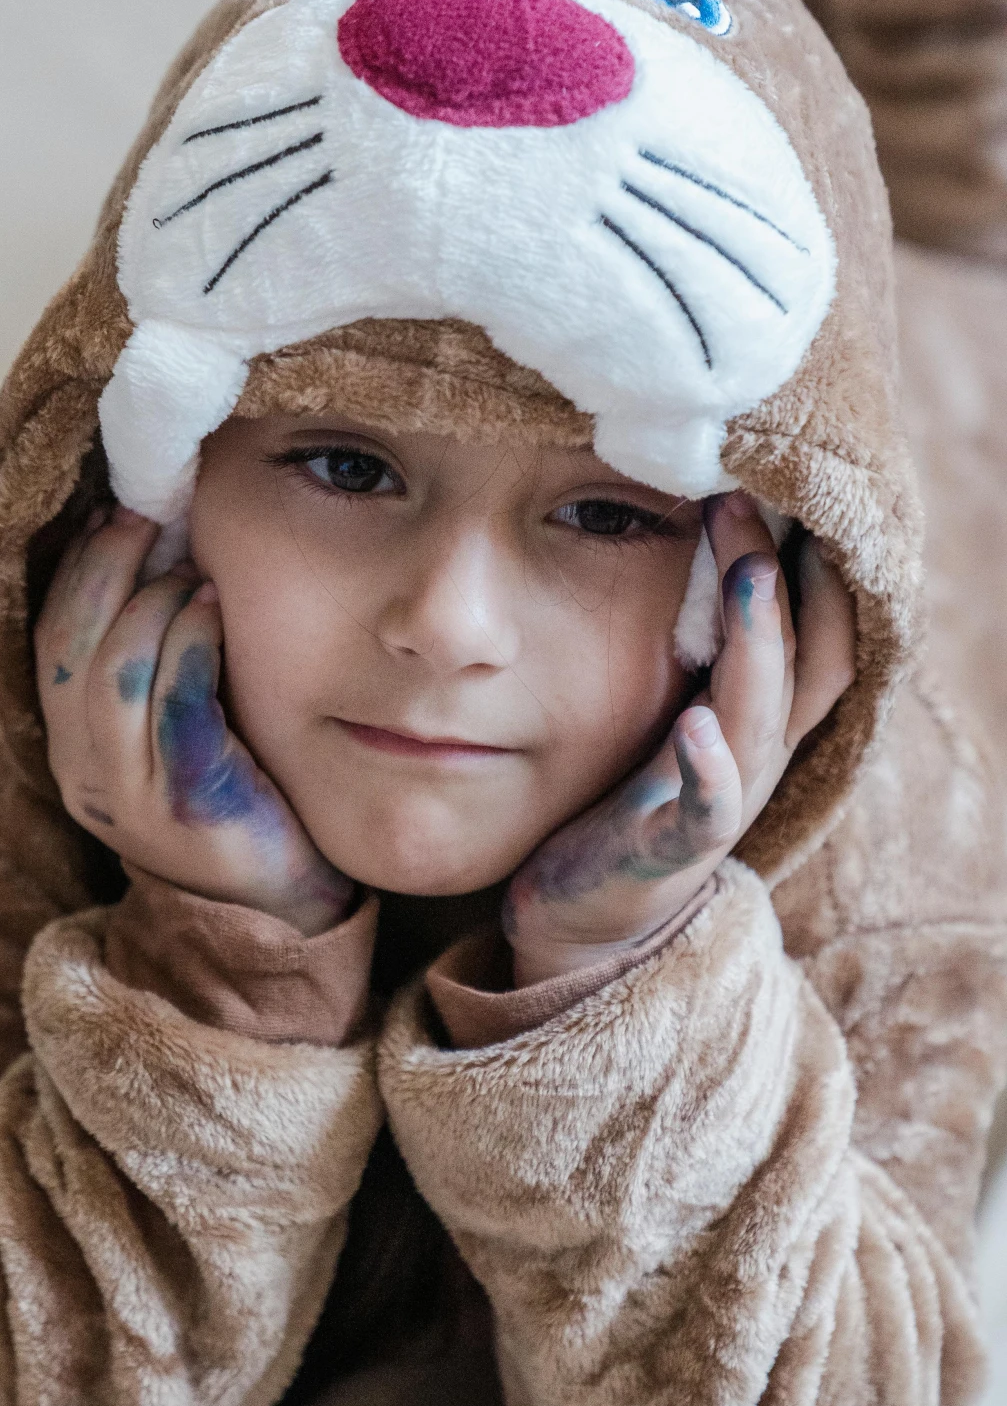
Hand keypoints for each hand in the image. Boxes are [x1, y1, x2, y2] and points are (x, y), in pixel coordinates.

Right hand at [34, 506, 353, 935]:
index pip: (46, 639)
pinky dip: (190, 642)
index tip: (108, 512)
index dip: (73, 569)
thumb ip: (149, 663)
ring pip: (113, 670)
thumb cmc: (236, 793)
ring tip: (191, 568)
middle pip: (69, 644)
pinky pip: (175, 705)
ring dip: (151, 601)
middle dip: (103, 566)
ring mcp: (133, 795)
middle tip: (144, 514)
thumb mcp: (172, 729)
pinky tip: (215, 609)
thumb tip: (156, 550)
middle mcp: (85, 774)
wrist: (282, 902)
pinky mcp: (190, 803)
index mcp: (71, 750)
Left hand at [503, 492, 857, 987]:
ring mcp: (721, 805)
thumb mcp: (668, 710)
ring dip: (757, 644)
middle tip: (744, 498)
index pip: (819, 637)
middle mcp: (756, 758)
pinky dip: (708, 768)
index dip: (811, 568)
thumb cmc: (626, 801)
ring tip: (744, 575)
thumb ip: (689, 648)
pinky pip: (706, 810)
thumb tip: (689, 549)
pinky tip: (694, 726)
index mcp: (758, 721)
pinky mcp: (671, 851)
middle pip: (802, 662)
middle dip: (781, 579)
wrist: (585, 920)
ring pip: (763, 719)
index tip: (775, 486)